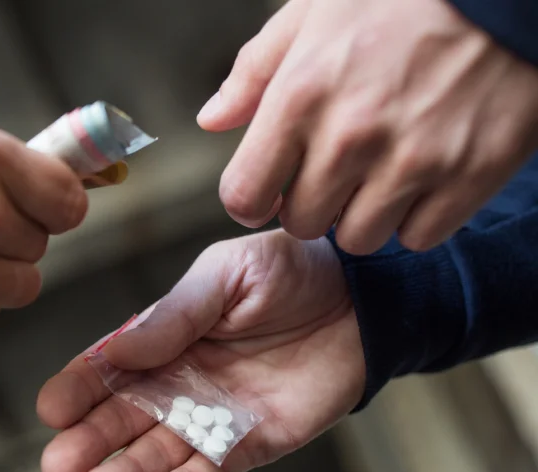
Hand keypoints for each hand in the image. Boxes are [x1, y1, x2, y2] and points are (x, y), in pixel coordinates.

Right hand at [36, 229, 365, 471]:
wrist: (364, 298)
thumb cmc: (288, 272)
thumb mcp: (225, 276)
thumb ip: (175, 314)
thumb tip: (118, 350)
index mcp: (160, 340)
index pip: (105, 368)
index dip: (76, 389)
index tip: (52, 411)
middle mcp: (175, 383)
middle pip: (120, 420)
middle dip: (88, 445)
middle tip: (59, 468)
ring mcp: (210, 418)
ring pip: (158, 454)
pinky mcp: (252, 444)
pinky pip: (212, 471)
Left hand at [199, 0, 537, 254]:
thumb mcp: (314, 13)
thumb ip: (255, 72)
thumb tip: (212, 120)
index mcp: (300, 96)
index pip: (244, 196)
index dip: (252, 200)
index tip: (268, 192)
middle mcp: (350, 136)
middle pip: (301, 223)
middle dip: (311, 204)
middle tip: (336, 173)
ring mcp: (413, 160)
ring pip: (359, 238)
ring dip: (363, 216)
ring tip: (381, 174)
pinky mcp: (471, 174)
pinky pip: (420, 237)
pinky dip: (418, 219)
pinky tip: (424, 179)